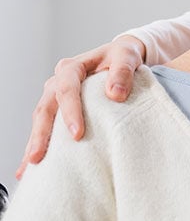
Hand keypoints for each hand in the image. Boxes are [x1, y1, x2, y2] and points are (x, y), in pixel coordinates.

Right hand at [16, 36, 145, 178]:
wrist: (123, 57)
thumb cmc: (124, 56)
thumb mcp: (127, 56)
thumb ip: (123, 71)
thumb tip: (115, 94)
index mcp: (73, 67)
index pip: (66, 89)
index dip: (70, 111)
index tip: (77, 133)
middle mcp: (59, 81)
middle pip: (45, 107)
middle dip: (41, 133)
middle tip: (38, 156)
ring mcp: (56, 95)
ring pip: (41, 119)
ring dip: (36, 141)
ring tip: (32, 164)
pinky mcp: (60, 108)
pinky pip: (47, 126)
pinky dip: (40, 143)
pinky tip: (31, 164)